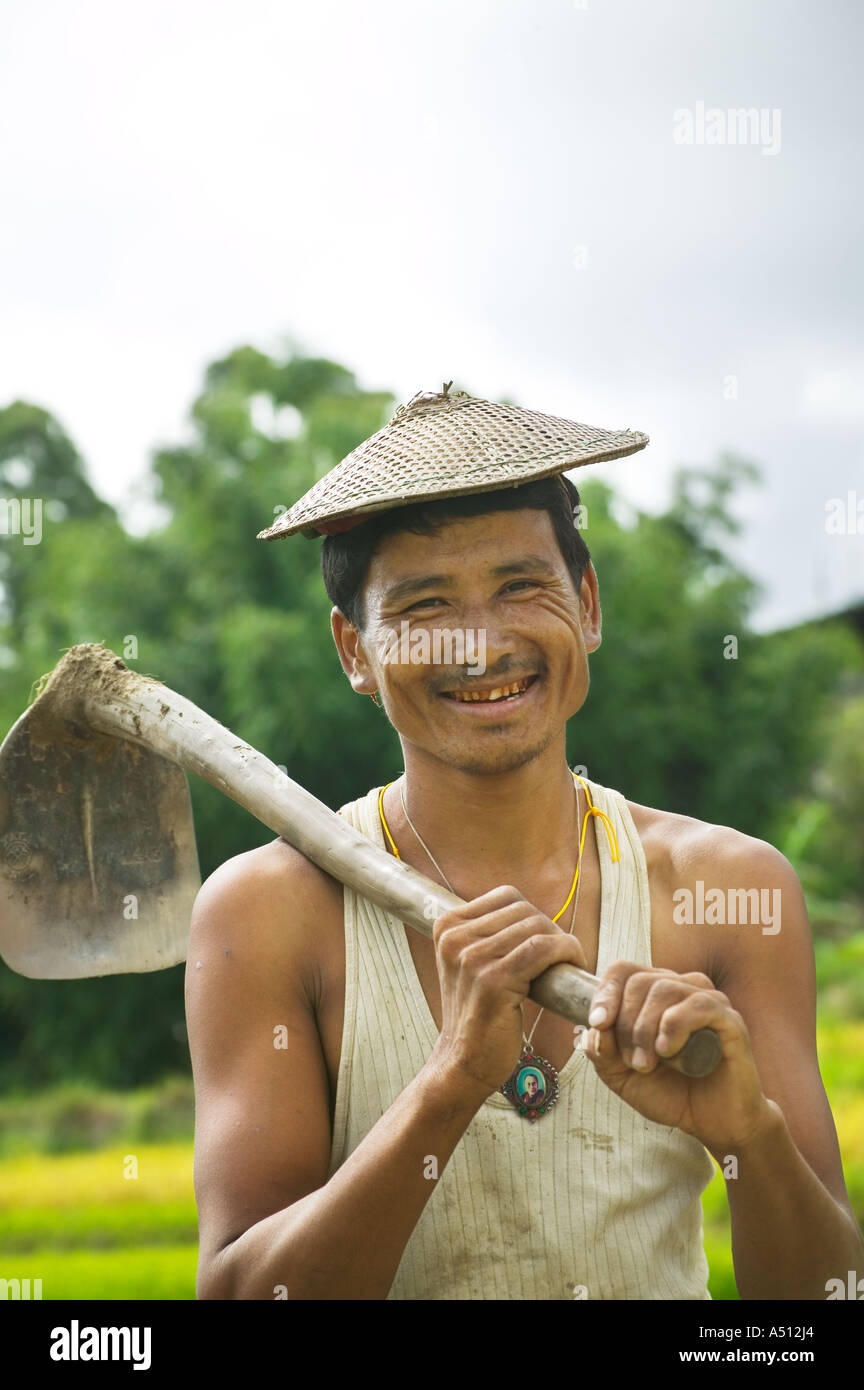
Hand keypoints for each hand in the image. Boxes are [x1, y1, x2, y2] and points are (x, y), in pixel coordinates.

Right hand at [424, 885, 588, 1102]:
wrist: (464, 1062)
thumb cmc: (478, 1014)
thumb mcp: (470, 964)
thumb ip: (490, 934)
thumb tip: (534, 914)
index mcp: (447, 927)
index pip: (507, 896)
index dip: (535, 915)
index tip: (546, 940)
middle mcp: (454, 938)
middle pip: (524, 911)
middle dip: (551, 931)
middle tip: (562, 957)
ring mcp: (471, 958)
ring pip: (536, 928)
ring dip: (563, 943)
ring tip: (569, 964)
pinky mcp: (492, 980)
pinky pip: (541, 950)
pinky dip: (565, 952)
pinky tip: (573, 965)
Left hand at [582, 962, 774, 1154]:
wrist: (713, 1123)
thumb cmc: (670, 1093)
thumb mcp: (622, 1076)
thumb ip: (602, 1052)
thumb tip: (594, 1029)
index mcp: (654, 995)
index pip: (623, 971)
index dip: (606, 993)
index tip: (598, 1024)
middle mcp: (681, 989)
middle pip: (640, 982)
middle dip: (626, 1024)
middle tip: (633, 1063)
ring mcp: (708, 1001)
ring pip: (664, 989)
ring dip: (646, 1030)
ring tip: (648, 1064)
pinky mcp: (730, 1020)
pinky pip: (699, 1005)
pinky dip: (675, 1026)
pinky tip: (667, 1051)